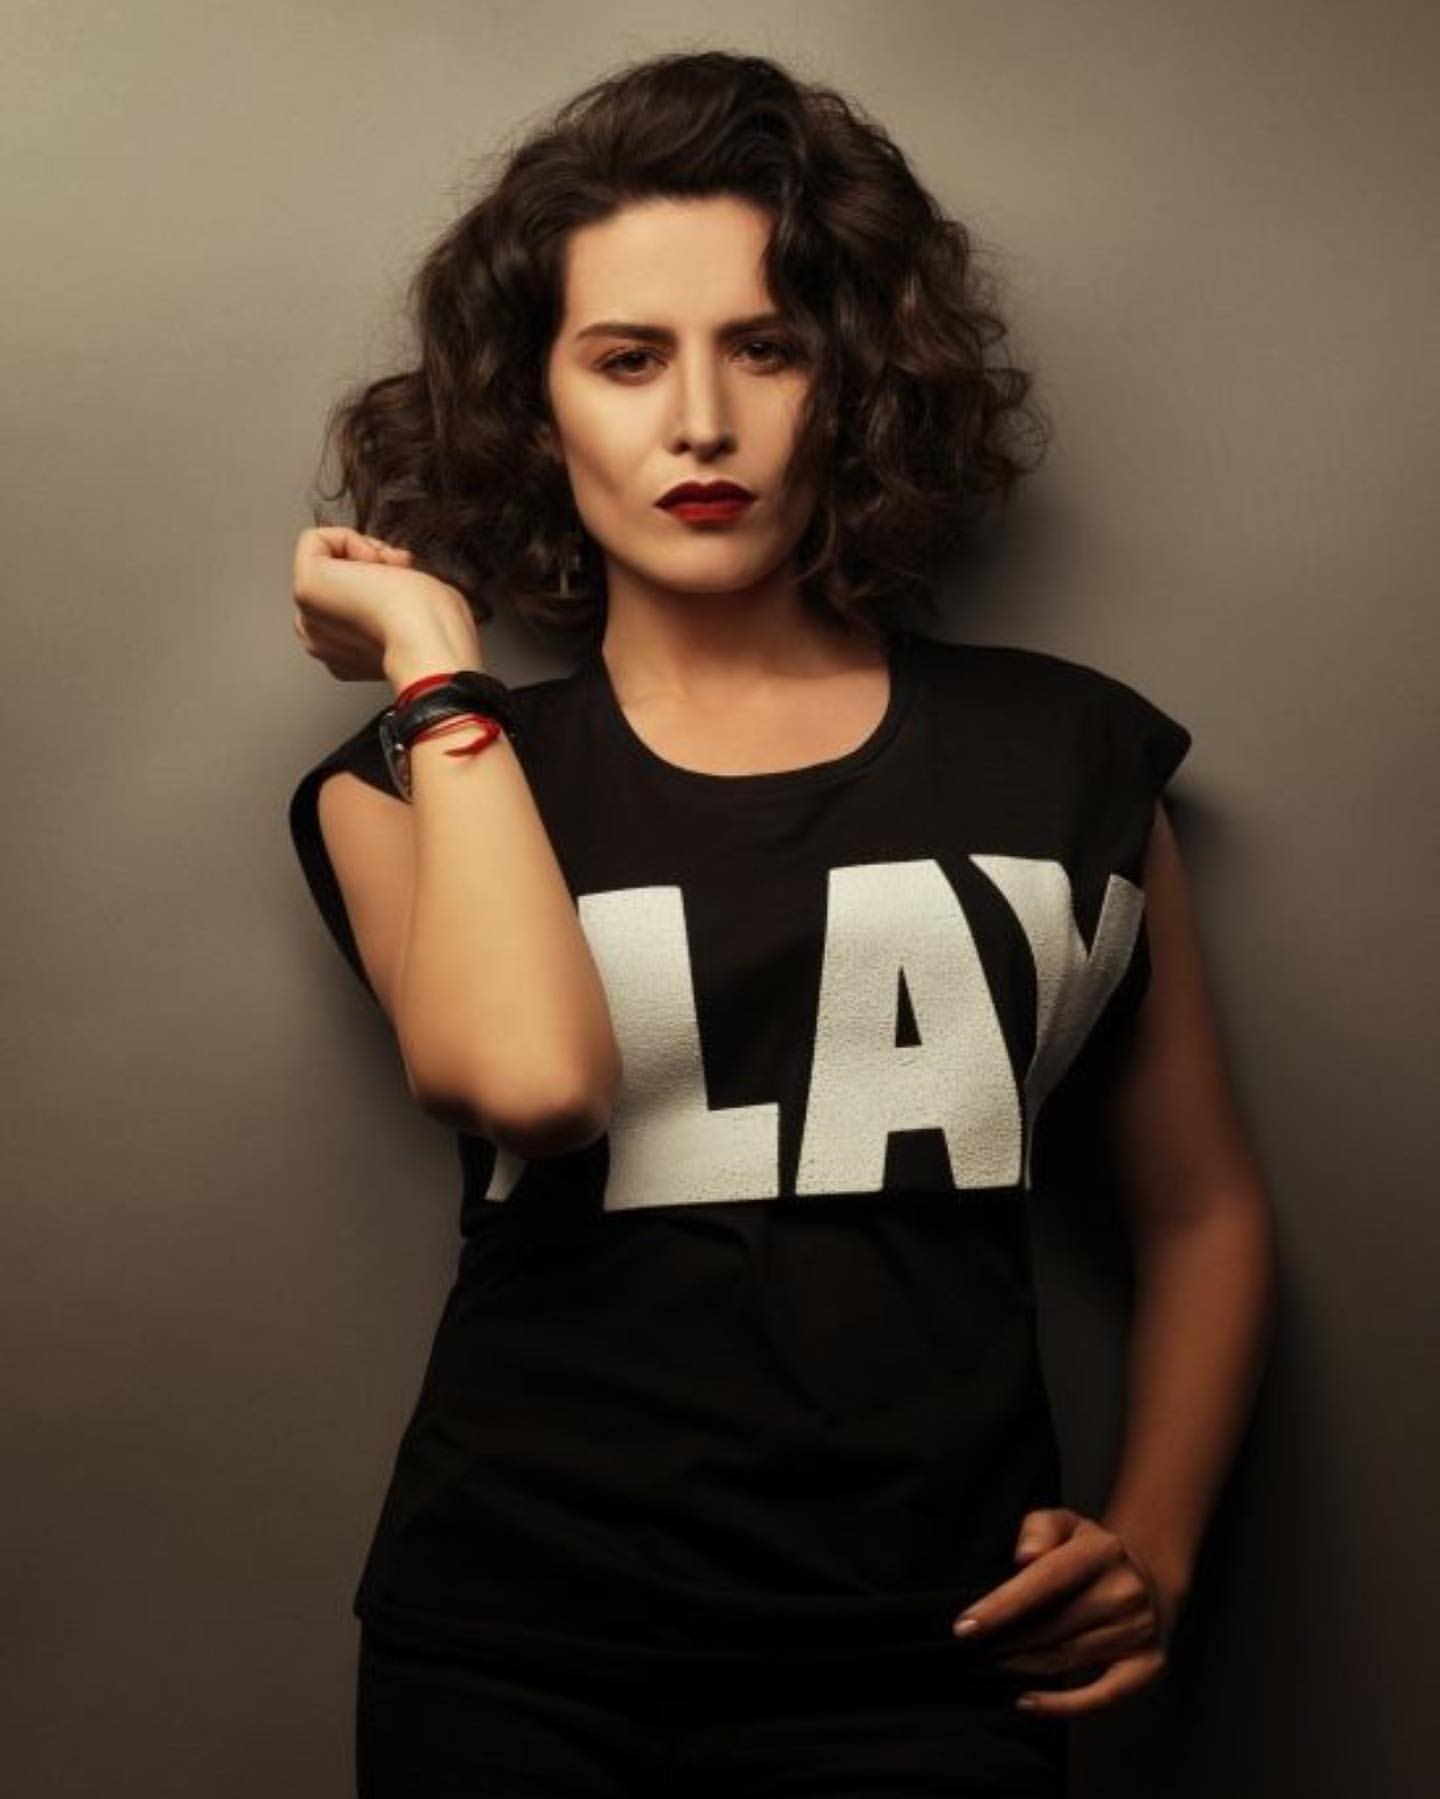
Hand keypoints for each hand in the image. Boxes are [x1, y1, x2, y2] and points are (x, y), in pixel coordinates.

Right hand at [291, 525, 479, 685]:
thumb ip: (395, 599)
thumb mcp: (419, 609)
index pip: (353, 599)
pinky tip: (372, 560)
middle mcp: (322, 640)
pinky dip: (347, 538)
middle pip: (335, 579)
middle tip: (398, 575)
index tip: (407, 583)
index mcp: (348, 654)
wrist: (428, 642)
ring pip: (324, 561)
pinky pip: (314, 541)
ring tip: (390, 572)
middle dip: (367, 565)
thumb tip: (394, 572)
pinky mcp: (304, 589)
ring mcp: (309, 617)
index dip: (381, 580)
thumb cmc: (436, 631)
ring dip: (361, 554)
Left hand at [950, 1508, 1184, 1717]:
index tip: (966, 1626)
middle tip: (977, 1646)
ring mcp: (1138, 1632)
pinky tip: (1028, 1702)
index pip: (1045, 1581)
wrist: (1147, 1580)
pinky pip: (1100, 1696)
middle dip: (1007, 1639)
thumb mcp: (1066, 1524)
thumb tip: (1024, 1556)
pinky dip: (1061, 1706)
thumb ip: (1039, 1529)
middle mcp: (1126, 1592)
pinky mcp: (1146, 1667)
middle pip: (1053, 1626)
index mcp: (1102, 1551)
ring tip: (995, 1660)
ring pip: (1067, 1658)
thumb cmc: (1092, 1554)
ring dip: (1024, 1664)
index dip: (1003, 1606)